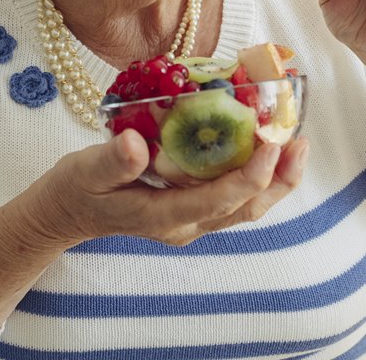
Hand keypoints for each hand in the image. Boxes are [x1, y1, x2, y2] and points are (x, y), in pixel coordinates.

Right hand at [29, 130, 309, 246]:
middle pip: (245, 208)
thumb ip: (112, 161)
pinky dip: (255, 173)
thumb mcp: (85, 171)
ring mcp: (191, 220)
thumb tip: (135, 144)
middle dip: (278, 179)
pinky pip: (234, 196)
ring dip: (275, 178)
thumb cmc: (76, 189)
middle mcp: (186, 224)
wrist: (65, 213)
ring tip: (295, 143)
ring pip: (245, 206)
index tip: (272, 143)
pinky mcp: (191, 208)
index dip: (251, 174)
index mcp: (164, 217)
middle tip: (299, 141)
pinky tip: (263, 146)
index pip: (219, 201)